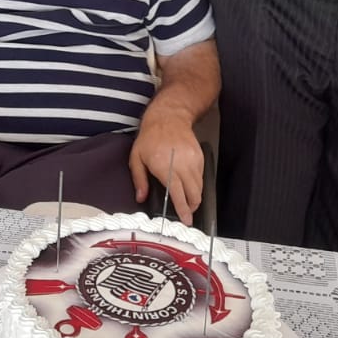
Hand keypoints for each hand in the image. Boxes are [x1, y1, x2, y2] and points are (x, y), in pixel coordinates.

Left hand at [128, 112, 204, 226]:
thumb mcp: (136, 158)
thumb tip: (141, 197)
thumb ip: (139, 180)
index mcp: (165, 167)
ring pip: (199, 186)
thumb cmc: (150, 137)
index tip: (186, 220)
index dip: (183, 209)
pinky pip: (201, 176)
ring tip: (188, 202)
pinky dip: (197, 184)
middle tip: (187, 213)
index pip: (178, 193)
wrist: (168, 117)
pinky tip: (189, 186)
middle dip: (192, 207)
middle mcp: (182, 164)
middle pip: (194, 193)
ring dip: (195, 197)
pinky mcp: (199, 156)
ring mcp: (193, 160)